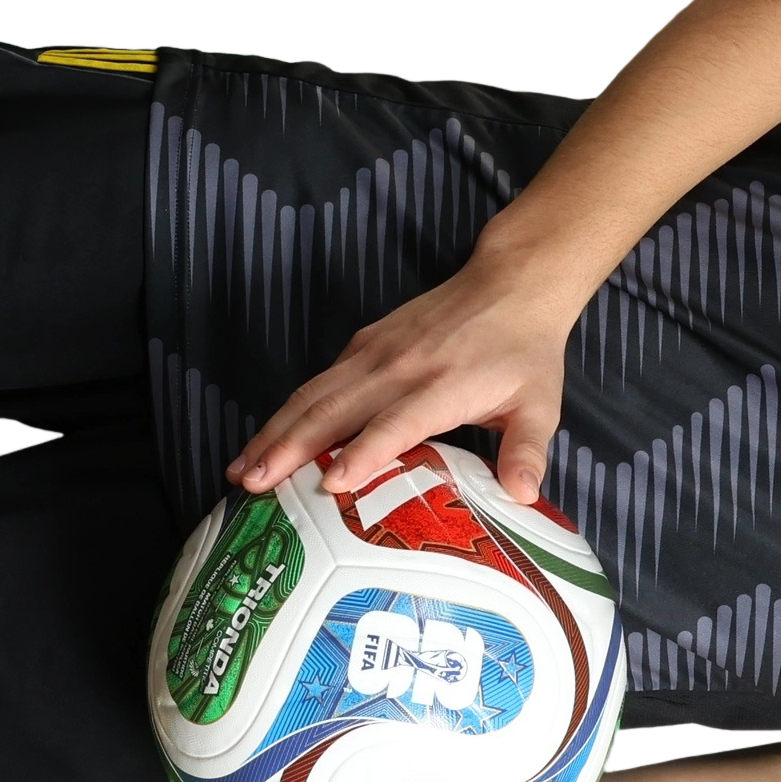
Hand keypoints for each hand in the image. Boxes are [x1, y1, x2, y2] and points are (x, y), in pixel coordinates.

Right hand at [225, 250, 574, 500]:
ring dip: (275, 431)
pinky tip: (267, 440)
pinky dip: (288, 412)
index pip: (395, 423)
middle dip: (289, 448)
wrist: (510, 285)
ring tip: (241, 469)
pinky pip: (319, 382)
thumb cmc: (524, 353)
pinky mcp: (364, 345)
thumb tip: (523, 495)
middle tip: (253, 485)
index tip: (331, 483)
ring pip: (314, 395)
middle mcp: (399, 367)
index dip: (364, 452)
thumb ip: (528, 451)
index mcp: (442, 386)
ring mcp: (375, 353)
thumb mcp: (539, 406)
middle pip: (334, 409)